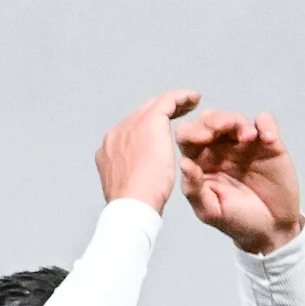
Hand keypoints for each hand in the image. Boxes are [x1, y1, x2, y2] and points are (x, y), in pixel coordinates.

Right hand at [94, 92, 196, 214]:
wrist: (131, 207)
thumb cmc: (134, 207)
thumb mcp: (128, 188)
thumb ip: (132, 174)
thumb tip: (140, 173)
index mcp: (110, 150)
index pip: (131, 130)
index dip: (148, 127)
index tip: (164, 130)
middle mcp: (116, 134)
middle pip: (141, 113)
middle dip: (161, 110)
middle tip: (181, 109)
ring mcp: (130, 126)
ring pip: (154, 105)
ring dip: (174, 102)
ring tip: (191, 102)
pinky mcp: (149, 123)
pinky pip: (168, 101)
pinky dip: (182, 98)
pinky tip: (195, 99)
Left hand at [177, 107, 301, 254]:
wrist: (270, 229)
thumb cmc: (236, 221)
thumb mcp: (210, 211)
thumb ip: (194, 190)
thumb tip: (183, 163)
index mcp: (200, 162)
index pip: (188, 137)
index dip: (191, 132)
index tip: (201, 138)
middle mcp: (219, 149)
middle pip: (210, 121)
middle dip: (215, 120)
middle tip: (223, 127)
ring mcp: (244, 144)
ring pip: (236, 119)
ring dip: (238, 122)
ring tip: (248, 137)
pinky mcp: (268, 143)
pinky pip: (265, 122)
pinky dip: (265, 125)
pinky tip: (268, 139)